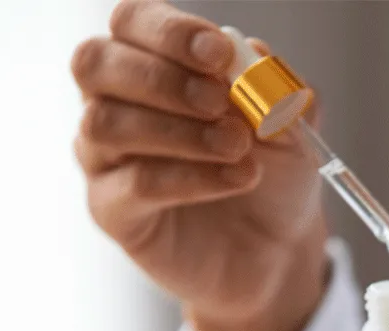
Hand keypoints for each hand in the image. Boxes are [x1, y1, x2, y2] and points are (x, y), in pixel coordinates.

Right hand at [72, 0, 327, 330]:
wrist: (278, 249)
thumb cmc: (274, 175)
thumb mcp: (292, 126)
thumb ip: (273, 87)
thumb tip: (251, 54)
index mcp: (154, 64)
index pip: (131, 22)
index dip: (168, 31)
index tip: (219, 53)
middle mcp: (115, 103)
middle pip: (95, 63)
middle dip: (162, 77)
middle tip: (220, 102)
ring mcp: (106, 158)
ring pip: (105, 124)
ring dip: (180, 130)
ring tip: (238, 146)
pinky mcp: (113, 211)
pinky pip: (134, 184)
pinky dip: (191, 178)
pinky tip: (237, 178)